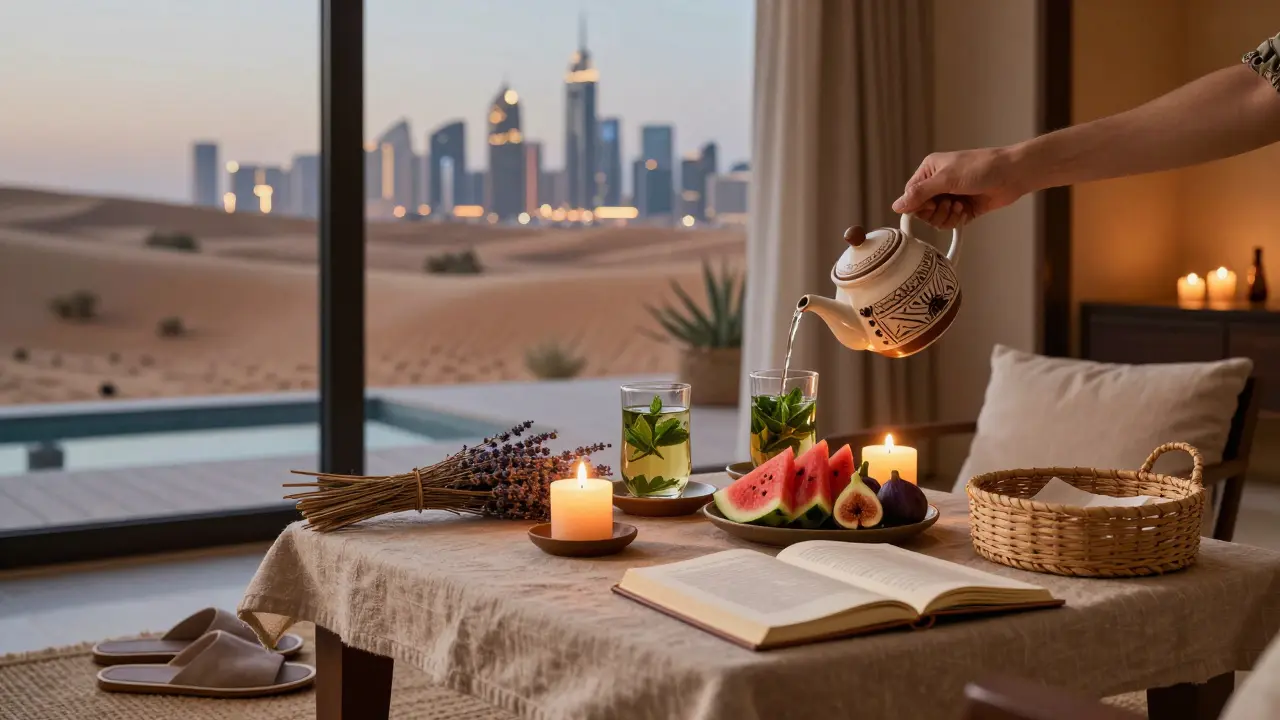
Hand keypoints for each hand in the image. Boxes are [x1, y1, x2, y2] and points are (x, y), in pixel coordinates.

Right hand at [891, 147, 1026, 228]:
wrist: (1012, 174)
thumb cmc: (981, 168)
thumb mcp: (946, 178)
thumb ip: (920, 193)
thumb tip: (896, 206)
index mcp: (929, 171)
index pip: (911, 196)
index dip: (918, 206)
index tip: (931, 204)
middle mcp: (938, 184)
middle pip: (922, 210)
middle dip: (935, 212)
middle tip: (948, 204)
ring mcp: (951, 197)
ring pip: (936, 219)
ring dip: (947, 216)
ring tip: (960, 206)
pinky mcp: (963, 209)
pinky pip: (950, 223)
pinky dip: (956, 220)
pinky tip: (966, 210)